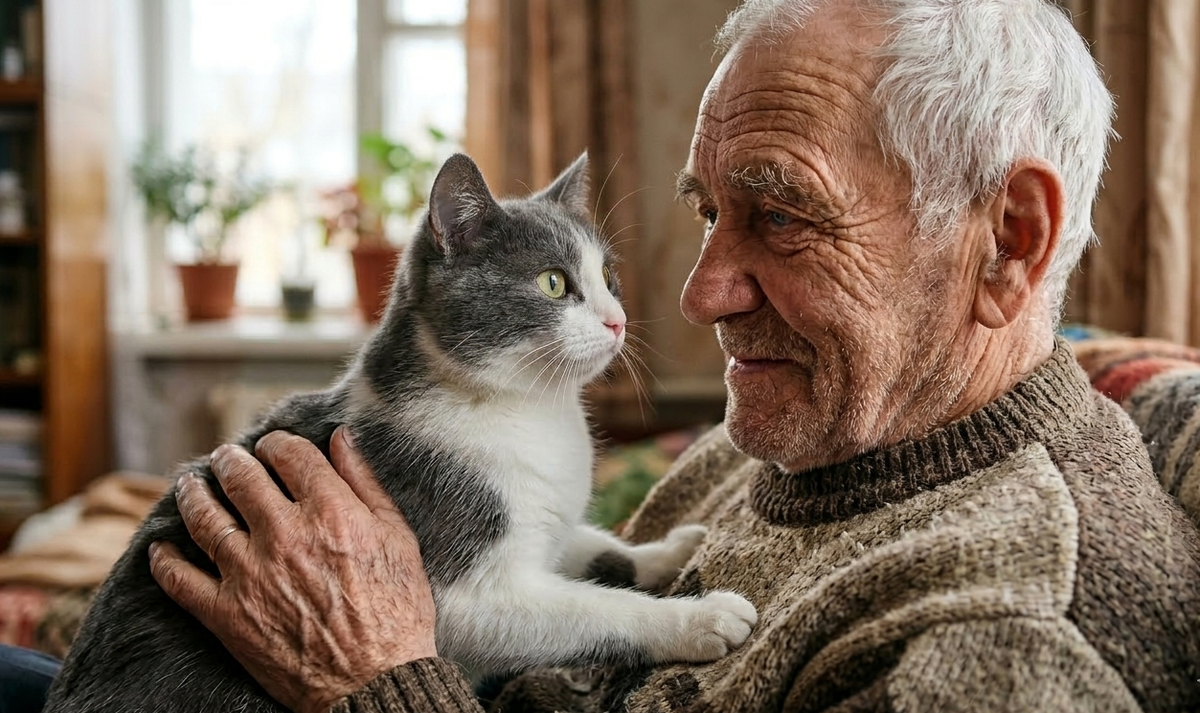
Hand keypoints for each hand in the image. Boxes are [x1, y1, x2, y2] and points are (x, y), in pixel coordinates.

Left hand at [149, 428, 436, 712]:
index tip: (272, 446)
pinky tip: (161, 548)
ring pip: (204, 519)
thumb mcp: (397, 538)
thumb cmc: (397, 611)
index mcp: (331, 513)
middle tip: (225, 457)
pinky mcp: (227, 615)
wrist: (375, 682)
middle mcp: (285, 536)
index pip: (289, 455)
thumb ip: (365, 484)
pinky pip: (180, 580)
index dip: (277, 442)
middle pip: (241, 478)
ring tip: (190, 485)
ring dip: (192, 494)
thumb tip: (341, 439)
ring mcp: (250, 575)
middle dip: (230, 460)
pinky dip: (164, 560)